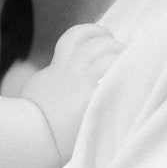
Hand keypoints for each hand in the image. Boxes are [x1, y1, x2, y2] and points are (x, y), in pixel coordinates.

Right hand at [18, 24, 122, 161]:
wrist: (29, 136)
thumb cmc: (30, 118)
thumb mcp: (39, 86)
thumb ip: (52, 77)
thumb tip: (55, 75)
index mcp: (59, 64)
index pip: (77, 35)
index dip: (94, 31)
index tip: (106, 35)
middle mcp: (72, 69)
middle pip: (100, 43)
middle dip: (115, 44)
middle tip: (126, 53)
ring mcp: (83, 83)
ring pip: (110, 56)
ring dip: (124, 58)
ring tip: (135, 65)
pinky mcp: (93, 100)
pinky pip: (116, 80)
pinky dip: (128, 78)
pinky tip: (137, 82)